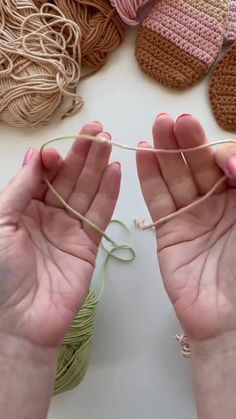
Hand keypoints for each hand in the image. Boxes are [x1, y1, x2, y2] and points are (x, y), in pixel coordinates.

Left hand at [0, 121, 120, 346]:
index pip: (43, 175)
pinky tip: (116, 170)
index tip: (59, 152)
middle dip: (81, 154)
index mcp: (22, 208)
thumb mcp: (1, 223)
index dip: (53, 160)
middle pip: (68, 179)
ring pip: (86, 191)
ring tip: (108, 141)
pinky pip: (100, 213)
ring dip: (98, 166)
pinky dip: (109, 192)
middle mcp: (47, 215)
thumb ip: (20, 189)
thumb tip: (36, 156)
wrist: (18, 322)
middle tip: (96, 130)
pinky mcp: (88, 244)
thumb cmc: (1, 273)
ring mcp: (69, 228)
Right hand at [137, 114, 235, 341]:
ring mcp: (193, 215)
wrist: (231, 321)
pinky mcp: (169, 230)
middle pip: (200, 164)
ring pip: (177, 176)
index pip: (226, 162)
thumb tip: (227, 159)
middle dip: (188, 142)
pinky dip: (150, 176)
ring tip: (158, 125)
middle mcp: (219, 203)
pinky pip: (159, 199)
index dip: (220, 152)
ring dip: (167, 151)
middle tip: (175, 120)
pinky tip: (146, 152)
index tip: (218, 157)